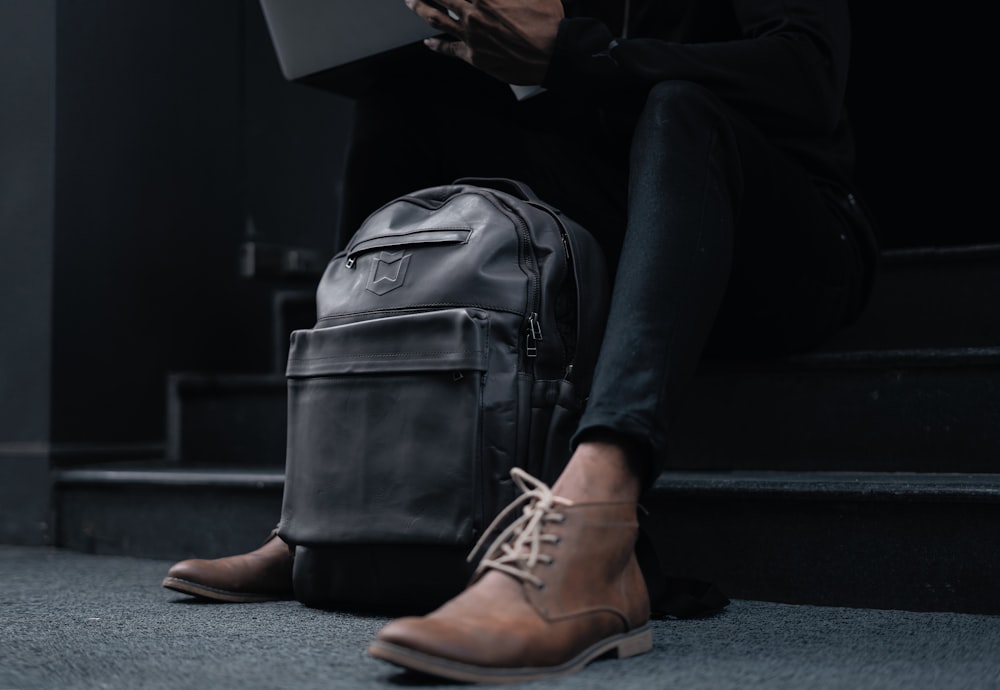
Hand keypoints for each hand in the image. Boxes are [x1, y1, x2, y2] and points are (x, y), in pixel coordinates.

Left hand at [404, 0, 563, 84]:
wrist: (554, 53)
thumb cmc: (547, 19)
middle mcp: (472, 11)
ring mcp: (470, 34)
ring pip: (436, 18)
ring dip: (420, 8)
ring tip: (410, 2)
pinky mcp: (473, 56)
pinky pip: (449, 49)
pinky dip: (436, 46)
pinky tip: (428, 43)